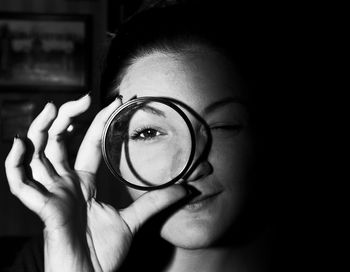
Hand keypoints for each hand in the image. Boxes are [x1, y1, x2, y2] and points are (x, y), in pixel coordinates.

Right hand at [5, 94, 187, 271]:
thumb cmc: (105, 252)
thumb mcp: (134, 220)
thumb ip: (157, 202)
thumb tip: (187, 189)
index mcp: (85, 182)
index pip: (90, 143)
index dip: (99, 121)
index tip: (113, 101)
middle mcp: (67, 183)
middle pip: (60, 141)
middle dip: (67, 117)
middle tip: (83, 97)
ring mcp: (53, 193)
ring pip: (38, 155)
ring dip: (40, 130)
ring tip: (49, 109)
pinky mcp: (44, 208)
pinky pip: (21, 184)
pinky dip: (15, 165)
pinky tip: (19, 145)